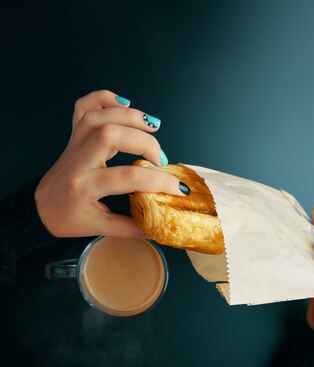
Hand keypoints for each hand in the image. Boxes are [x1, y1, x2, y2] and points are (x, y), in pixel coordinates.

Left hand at [35, 90, 184, 237]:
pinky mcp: (74, 135)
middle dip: (144, 142)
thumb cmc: (69, 218)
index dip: (159, 182)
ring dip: (130, 116)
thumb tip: (159, 227)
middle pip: (111, 135)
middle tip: (160, 158)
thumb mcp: (98, 228)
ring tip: (152, 126)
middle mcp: (78, 161)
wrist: (42, 207)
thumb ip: (130, 227)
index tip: (178, 188)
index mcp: (85, 187)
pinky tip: (124, 103)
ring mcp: (74, 144)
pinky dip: (105, 98)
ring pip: (99, 116)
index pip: (128, 178)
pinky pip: (84, 106)